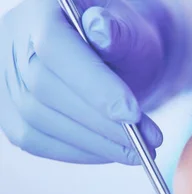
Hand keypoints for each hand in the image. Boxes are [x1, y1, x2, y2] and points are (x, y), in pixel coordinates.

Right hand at [0, 0, 168, 163]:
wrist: (114, 57)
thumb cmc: (124, 41)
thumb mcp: (132, 29)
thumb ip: (119, 30)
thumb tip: (101, 29)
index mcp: (42, 9)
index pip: (55, 46)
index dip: (93, 84)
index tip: (132, 114)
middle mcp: (13, 41)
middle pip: (46, 90)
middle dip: (102, 122)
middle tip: (148, 141)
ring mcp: (6, 79)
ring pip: (39, 121)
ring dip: (94, 143)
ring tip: (138, 151)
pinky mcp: (9, 112)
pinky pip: (36, 141)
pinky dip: (78, 152)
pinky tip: (110, 152)